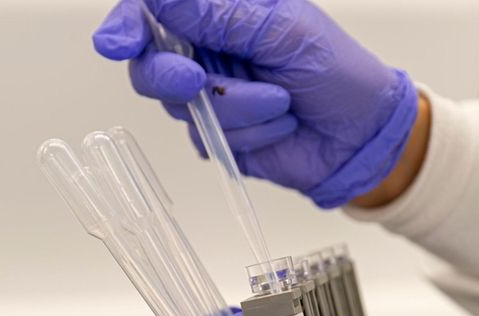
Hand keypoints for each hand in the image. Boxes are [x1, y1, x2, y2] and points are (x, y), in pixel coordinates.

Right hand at [93, 0, 419, 207]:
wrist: (361, 135)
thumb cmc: (337, 71)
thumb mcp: (283, 30)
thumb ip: (218, 14)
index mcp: (220, 15)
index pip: (153, 13)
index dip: (126, 27)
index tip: (117, 43)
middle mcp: (207, 53)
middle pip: (149, 65)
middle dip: (171, 78)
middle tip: (198, 83)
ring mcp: (210, 96)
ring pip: (182, 107)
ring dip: (237, 109)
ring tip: (282, 102)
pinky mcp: (218, 135)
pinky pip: (207, 139)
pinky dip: (246, 135)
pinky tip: (279, 124)